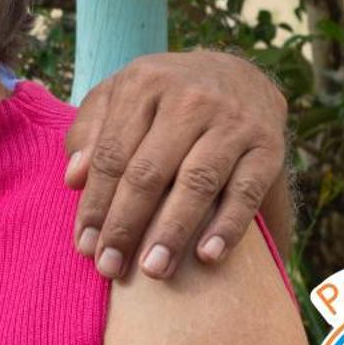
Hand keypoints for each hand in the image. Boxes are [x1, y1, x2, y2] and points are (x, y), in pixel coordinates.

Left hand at [63, 51, 287, 280]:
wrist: (241, 74)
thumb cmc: (164, 96)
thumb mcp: (120, 95)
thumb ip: (91, 132)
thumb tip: (74, 179)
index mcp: (144, 83)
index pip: (112, 153)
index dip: (96, 203)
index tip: (84, 246)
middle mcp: (189, 98)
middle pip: (150, 171)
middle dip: (126, 224)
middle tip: (110, 268)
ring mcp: (232, 121)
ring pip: (197, 183)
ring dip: (172, 231)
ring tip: (152, 271)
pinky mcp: (269, 145)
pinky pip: (247, 191)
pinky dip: (228, 226)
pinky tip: (207, 257)